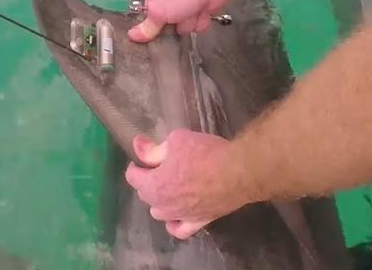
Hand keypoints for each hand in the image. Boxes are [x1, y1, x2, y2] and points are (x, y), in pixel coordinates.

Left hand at [125, 129, 251, 238]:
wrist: (237, 172)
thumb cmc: (206, 153)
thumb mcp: (177, 140)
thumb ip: (154, 148)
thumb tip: (137, 145)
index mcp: (154, 184)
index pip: (133, 177)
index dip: (137, 164)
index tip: (143, 154)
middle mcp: (163, 205)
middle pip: (146, 194)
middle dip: (149, 180)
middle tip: (161, 165)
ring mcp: (181, 216)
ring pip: (160, 212)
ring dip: (159, 200)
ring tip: (169, 187)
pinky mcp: (199, 222)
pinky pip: (179, 229)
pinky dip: (174, 223)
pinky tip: (176, 215)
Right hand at [128, 0, 233, 40]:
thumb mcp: (158, 11)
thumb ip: (147, 26)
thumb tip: (132, 35)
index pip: (149, 21)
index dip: (154, 28)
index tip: (158, 29)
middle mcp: (169, 2)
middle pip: (168, 28)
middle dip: (175, 26)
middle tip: (178, 16)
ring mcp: (186, 7)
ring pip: (185, 28)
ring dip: (190, 23)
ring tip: (194, 11)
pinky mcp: (201, 10)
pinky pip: (198, 25)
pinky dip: (202, 21)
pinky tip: (204, 12)